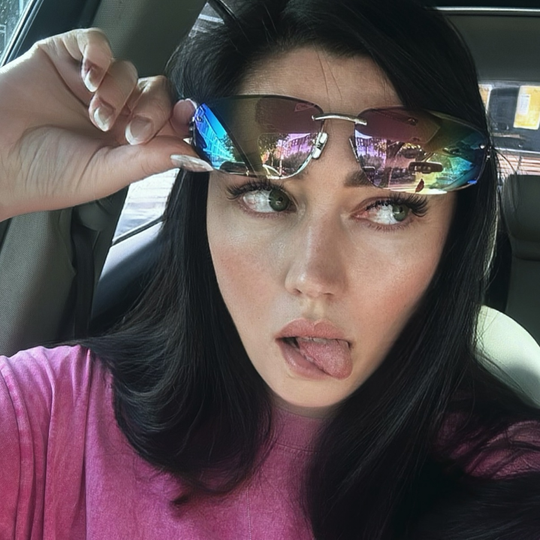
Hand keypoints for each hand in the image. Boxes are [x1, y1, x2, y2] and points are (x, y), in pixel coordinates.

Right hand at [0, 28, 209, 220]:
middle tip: (132, 132)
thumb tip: (194, 154)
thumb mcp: (106, 174)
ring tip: (95, 114)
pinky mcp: (65, 59)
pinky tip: (88, 77)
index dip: (183, 118)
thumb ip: (150, 160)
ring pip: (129, 69)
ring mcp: (91, 85)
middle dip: (152, 110)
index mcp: (129, 142)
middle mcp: (116, 113)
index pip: (169, 121)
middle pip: (156, 93)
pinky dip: (99, 54)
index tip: (190, 120)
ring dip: (118, 91)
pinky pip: (96, 41)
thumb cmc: (45, 175)